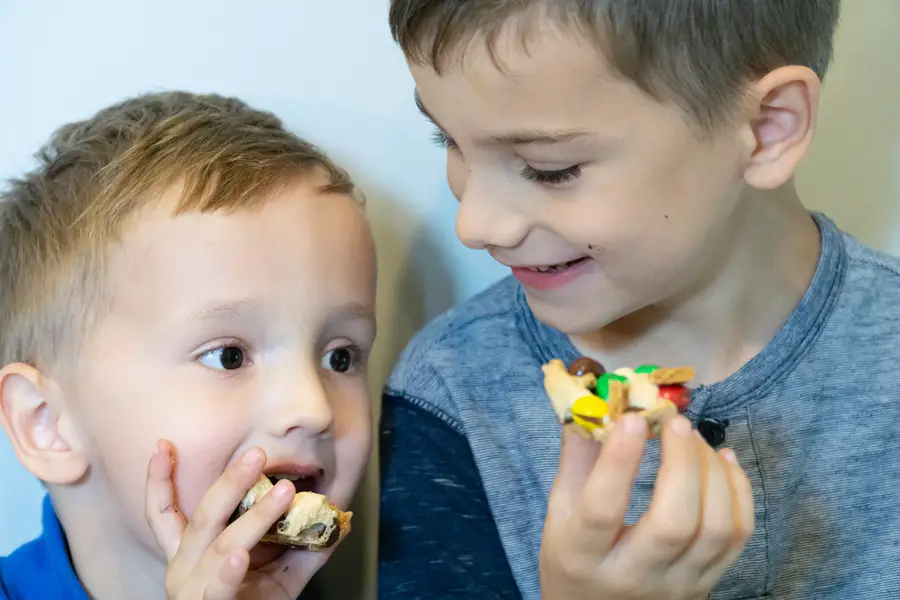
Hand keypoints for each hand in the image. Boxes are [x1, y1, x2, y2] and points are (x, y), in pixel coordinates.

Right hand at [145, 441, 336, 599]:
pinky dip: (226, 572)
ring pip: (220, 545)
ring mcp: (191, 592)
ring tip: (283, 492)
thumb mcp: (281, 577)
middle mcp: (183, 569)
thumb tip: (339, 518)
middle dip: (230, 482)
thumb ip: (306, 547)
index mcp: (191, 554)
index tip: (164, 444)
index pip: (165, 513)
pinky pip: (216, 591)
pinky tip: (238, 556)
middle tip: (257, 454)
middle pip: (202, 517)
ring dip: (254, 517)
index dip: (160, 480)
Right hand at [540, 414, 753, 599]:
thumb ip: (576, 462)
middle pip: (673, 523)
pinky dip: (739, 492)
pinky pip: (737, 537)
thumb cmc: (573, 562)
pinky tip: (723, 460)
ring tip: (694, 437)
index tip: (632, 419)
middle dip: (681, 463)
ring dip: (712, 472)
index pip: (602, 511)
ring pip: (714, 529)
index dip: (619, 462)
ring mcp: (676, 585)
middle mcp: (633, 576)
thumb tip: (591, 405)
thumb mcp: (559, 516)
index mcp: (582, 556)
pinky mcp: (706, 585)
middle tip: (675, 422)